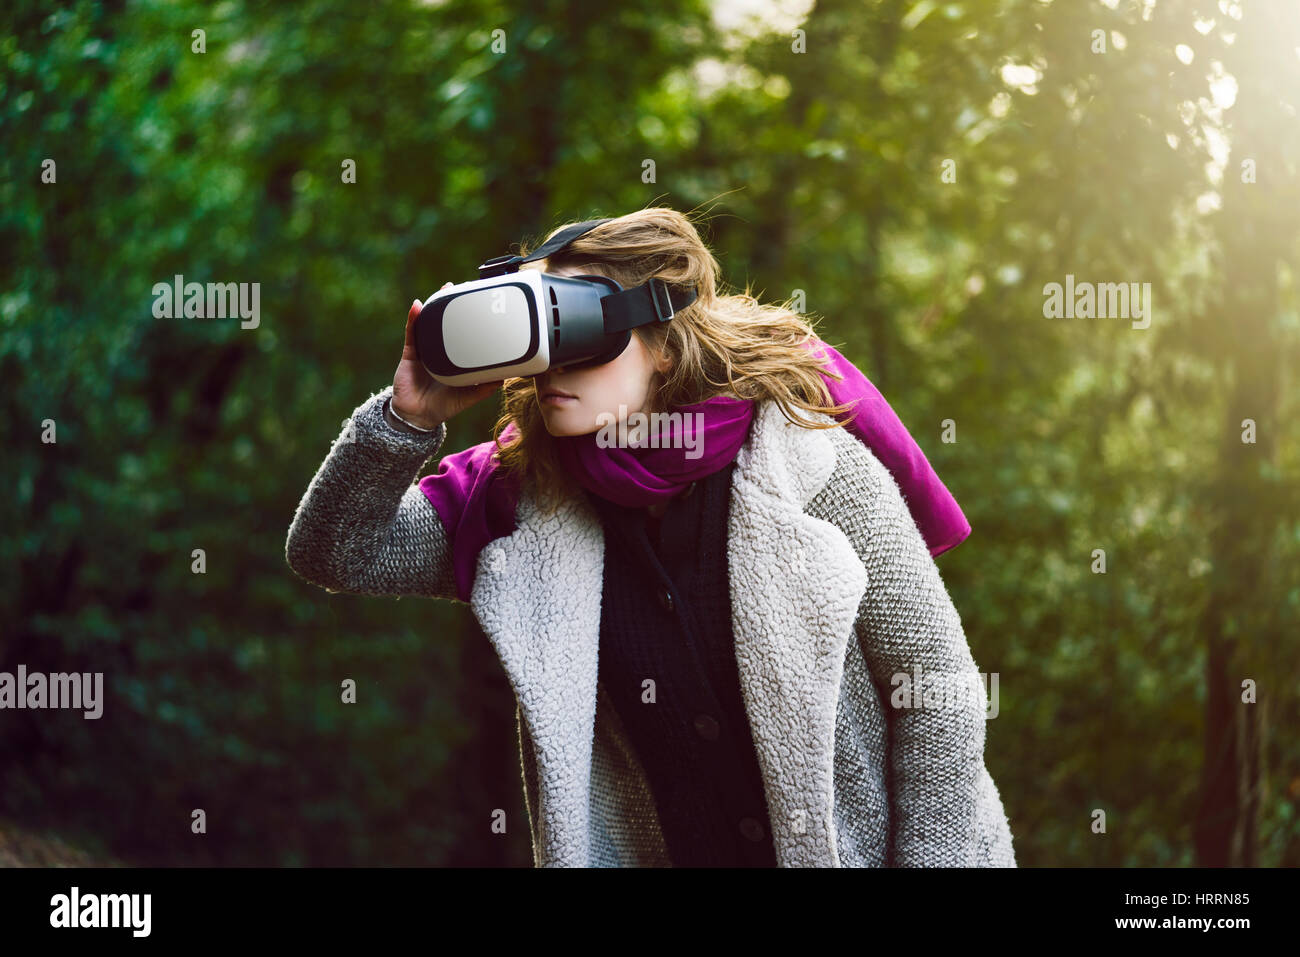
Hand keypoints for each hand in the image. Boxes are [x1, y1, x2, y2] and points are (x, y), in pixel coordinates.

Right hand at [392, 284, 504, 428]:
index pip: (464, 334)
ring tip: (445, 289)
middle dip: (454, 304)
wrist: (417, 417)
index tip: (480, 303)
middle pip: (447, 322)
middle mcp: (441, 351)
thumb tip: (507, 376)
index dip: (470, 319)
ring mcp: (425, 350)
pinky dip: (414, 319)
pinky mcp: (411, 353)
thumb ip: (487, 386)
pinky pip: (412, 333)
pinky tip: (417, 306)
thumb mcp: (471, 396)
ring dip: (435, 304)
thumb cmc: (443, 406)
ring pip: (430, 322)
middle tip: (463, 288)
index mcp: (455, 359)